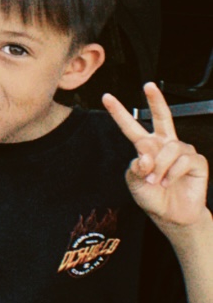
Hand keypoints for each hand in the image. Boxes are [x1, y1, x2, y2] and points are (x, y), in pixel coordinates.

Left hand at [103, 85, 210, 231]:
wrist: (172, 216)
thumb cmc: (152, 198)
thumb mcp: (135, 184)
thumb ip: (136, 168)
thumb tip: (146, 155)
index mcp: (145, 147)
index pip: (131, 126)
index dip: (119, 112)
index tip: (106, 98)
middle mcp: (164, 144)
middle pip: (162, 117)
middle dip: (156, 100)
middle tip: (148, 86)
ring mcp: (181, 151)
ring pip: (169, 149)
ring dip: (160, 167)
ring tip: (157, 181)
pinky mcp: (196, 160)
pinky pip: (183, 160)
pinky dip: (173, 173)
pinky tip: (170, 181)